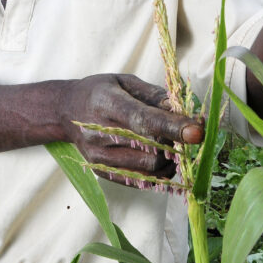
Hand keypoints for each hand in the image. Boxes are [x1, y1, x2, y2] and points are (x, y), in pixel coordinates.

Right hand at [58, 74, 202, 184]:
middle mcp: (100, 132)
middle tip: (186, 134)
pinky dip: (158, 173)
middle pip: (150, 149)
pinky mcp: (101, 171)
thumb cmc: (99, 92)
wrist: (65, 111)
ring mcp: (99, 156)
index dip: (173, 127)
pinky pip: (140, 180)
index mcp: (107, 103)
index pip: (144, 120)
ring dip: (170, 160)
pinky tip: (161, 158)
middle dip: (176, 144)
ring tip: (172, 145)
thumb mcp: (124, 81)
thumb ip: (153, 95)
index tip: (197, 131)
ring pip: (149, 168)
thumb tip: (181, 110)